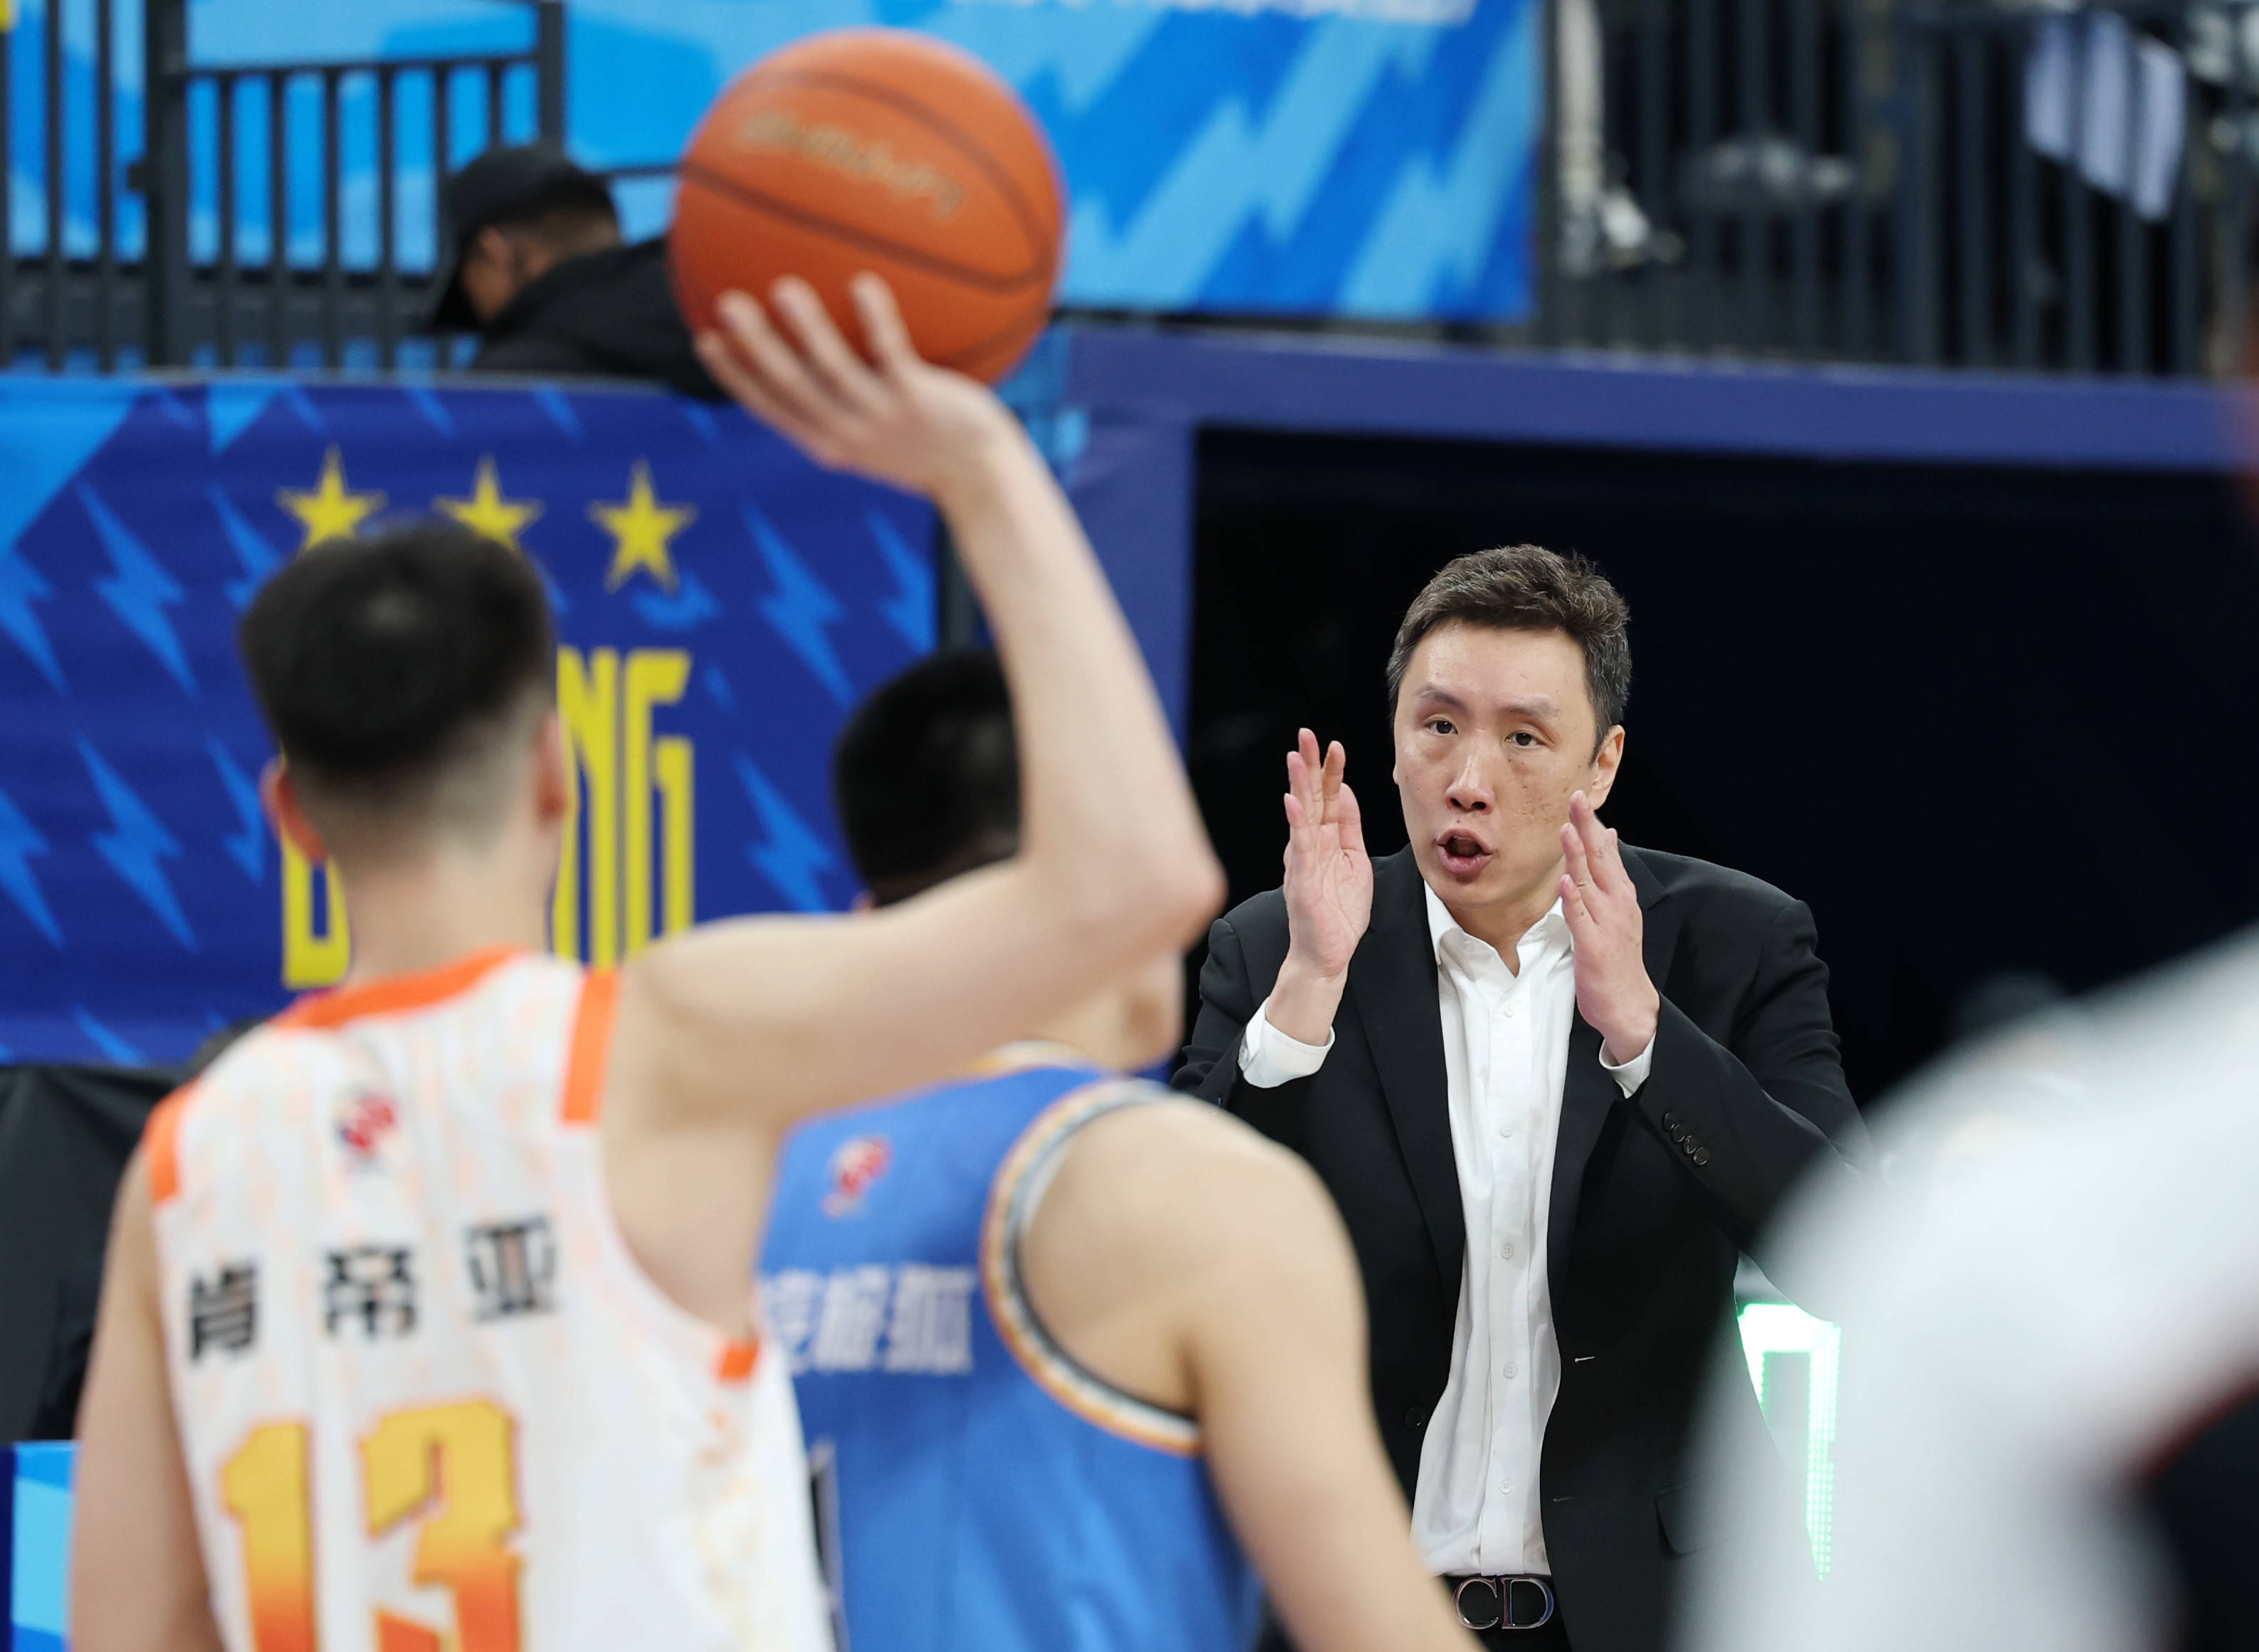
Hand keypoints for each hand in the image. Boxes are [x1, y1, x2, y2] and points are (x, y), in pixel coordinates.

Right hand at [695, 274, 1016, 505]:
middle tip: (728, 304)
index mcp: (828, 440)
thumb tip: (824, 353)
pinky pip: (892, 355)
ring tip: (784, 288)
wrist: (981, 478)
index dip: (736, 375)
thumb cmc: (931, 447)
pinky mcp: (918, 402)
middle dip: (755, 347)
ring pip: (834, 371)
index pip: (771, 407)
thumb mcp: (880, 435)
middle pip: (790, 386)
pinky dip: (877, 322)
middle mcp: (847, 432)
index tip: (705, 339)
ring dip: (807, 330)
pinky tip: (864, 284)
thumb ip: (848, 400)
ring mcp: (882, 419)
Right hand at [1265, 731, 1371, 1045]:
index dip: (1331, 771)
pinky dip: (1296, 822)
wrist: (1327, 953)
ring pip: (1301, 815)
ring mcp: (1304, 860)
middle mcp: (1311, 844)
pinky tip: (1294, 802)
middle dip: (1309, 765)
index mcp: (1326, 839)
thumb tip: (1348, 793)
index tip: (1334, 745)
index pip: (1328, 798)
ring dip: (1299, 785)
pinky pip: (1300, 846)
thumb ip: (1350, 828)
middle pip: (1311, 797)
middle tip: (1306, 735)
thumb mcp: (1355, 861)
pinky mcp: (1302, 878)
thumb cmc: (1339, 912)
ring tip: (1296, 758)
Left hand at [1558, 792, 1658, 1064]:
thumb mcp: (1618, 908)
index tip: (1581, 798)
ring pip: (1589, 883)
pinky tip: (1565, 882)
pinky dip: (1573, 899)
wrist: (1629, 1003)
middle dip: (1588, 828)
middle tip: (1577, 799)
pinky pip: (1581, 919)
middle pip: (1600, 860)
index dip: (1593, 825)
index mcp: (1621, 895)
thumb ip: (1610, 874)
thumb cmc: (1618, 956)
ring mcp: (1606, 924)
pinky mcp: (1593, 946)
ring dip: (1578, 856)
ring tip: (1568, 828)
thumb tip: (1608, 836)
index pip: (1606, 853)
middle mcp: (1617, 905)